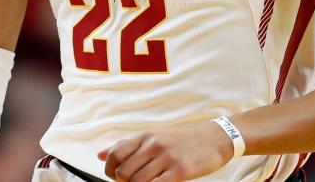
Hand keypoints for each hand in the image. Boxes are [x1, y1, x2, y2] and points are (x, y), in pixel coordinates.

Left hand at [98, 120, 233, 181]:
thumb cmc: (182, 140)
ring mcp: (167, 157)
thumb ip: (127, 146)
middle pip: (124, 171)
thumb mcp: (153, 136)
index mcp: (145, 136)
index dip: (110, 171)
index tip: (116, 177)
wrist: (214, 138)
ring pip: (137, 181)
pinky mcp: (180, 170)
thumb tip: (100, 155)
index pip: (115, 154)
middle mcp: (153, 144)